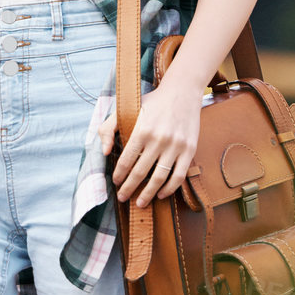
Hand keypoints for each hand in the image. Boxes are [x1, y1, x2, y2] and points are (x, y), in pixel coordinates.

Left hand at [99, 77, 201, 208]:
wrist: (182, 92)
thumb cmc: (152, 102)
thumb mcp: (126, 108)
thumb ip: (109, 128)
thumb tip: (104, 152)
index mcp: (141, 130)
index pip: (126, 160)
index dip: (119, 175)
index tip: (116, 183)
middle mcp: (158, 139)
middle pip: (141, 172)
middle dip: (129, 188)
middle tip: (123, 198)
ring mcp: (175, 146)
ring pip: (160, 177)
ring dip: (148, 193)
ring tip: (140, 202)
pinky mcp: (189, 150)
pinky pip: (179, 176)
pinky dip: (169, 188)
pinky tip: (160, 194)